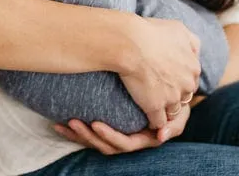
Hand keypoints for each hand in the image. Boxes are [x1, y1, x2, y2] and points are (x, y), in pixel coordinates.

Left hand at [53, 105, 190, 154]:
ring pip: (94, 141)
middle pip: (105, 145)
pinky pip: (87, 134)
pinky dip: (72, 132)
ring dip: (78, 135)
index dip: (110, 136)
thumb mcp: (180, 113)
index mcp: (143, 139)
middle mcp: (128, 141)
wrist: (163, 93)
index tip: (96, 124)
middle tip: (74, 122)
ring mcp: (115, 136)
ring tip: (65, 123)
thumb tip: (160, 137)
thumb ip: (174, 125)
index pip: (125, 143)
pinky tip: (58, 123)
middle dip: (89, 136)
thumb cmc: (174, 104)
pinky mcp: (104, 129)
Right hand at [119, 18, 200, 128]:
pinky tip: (147, 117)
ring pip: (173, 111)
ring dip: (165, 110)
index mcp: (193, 67)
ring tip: (152, 105)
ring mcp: (172, 97)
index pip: (190, 80)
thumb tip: (195, 51)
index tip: (167, 78)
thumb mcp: (179, 28)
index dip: (178, 80)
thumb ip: (191, 41)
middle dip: (174, 95)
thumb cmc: (151, 32)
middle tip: (159, 91)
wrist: (130, 42)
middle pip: (184, 96)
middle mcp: (187, 84)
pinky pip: (158, 122)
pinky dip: (154, 122)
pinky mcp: (155, 107)